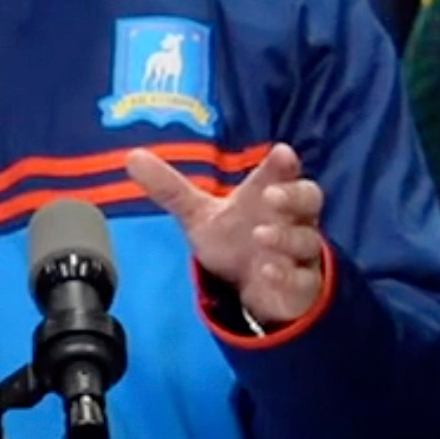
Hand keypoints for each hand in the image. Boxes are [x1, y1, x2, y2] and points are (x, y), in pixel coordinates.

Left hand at [126, 143, 326, 325]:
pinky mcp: (301, 283)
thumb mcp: (199, 215)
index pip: (282, 172)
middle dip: (293, 195)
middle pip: (308, 198)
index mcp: (269, 193)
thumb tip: (131, 157)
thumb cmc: (234, 239)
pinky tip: (267, 271)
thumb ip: (170, 189)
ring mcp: (299, 251)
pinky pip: (302, 278)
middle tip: (271, 196)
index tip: (281, 153)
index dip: (283, 163)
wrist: (252, 285)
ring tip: (261, 235)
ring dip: (285, 236)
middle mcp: (291, 218)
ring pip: (306, 239)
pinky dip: (287, 274)